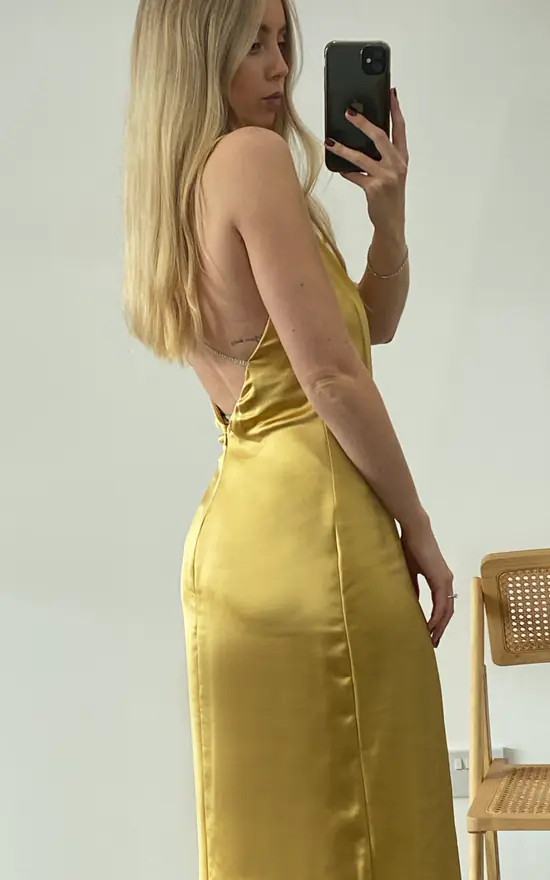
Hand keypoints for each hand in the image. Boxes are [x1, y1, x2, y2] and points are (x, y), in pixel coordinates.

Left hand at [325, 88, 408, 236]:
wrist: (392, 221)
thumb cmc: (390, 195)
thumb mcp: (392, 173)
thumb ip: (383, 156)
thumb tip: (363, 137)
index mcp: (402, 157)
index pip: (400, 128)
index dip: (395, 109)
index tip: (391, 92)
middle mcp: (396, 165)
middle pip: (380, 137)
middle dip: (364, 123)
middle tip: (349, 112)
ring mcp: (386, 177)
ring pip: (361, 157)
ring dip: (343, 148)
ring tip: (330, 141)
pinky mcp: (373, 189)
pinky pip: (354, 176)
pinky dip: (345, 171)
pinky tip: (337, 167)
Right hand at [401, 518, 454, 648]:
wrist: (415, 531)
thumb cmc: (411, 546)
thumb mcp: (411, 571)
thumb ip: (414, 587)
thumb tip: (413, 602)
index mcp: (441, 579)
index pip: (443, 605)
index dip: (439, 621)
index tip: (431, 633)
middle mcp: (447, 581)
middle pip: (448, 611)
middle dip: (441, 628)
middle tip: (433, 642)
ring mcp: (446, 580)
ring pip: (446, 610)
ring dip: (440, 626)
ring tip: (432, 639)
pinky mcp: (441, 579)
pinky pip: (441, 603)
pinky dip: (436, 617)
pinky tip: (430, 626)